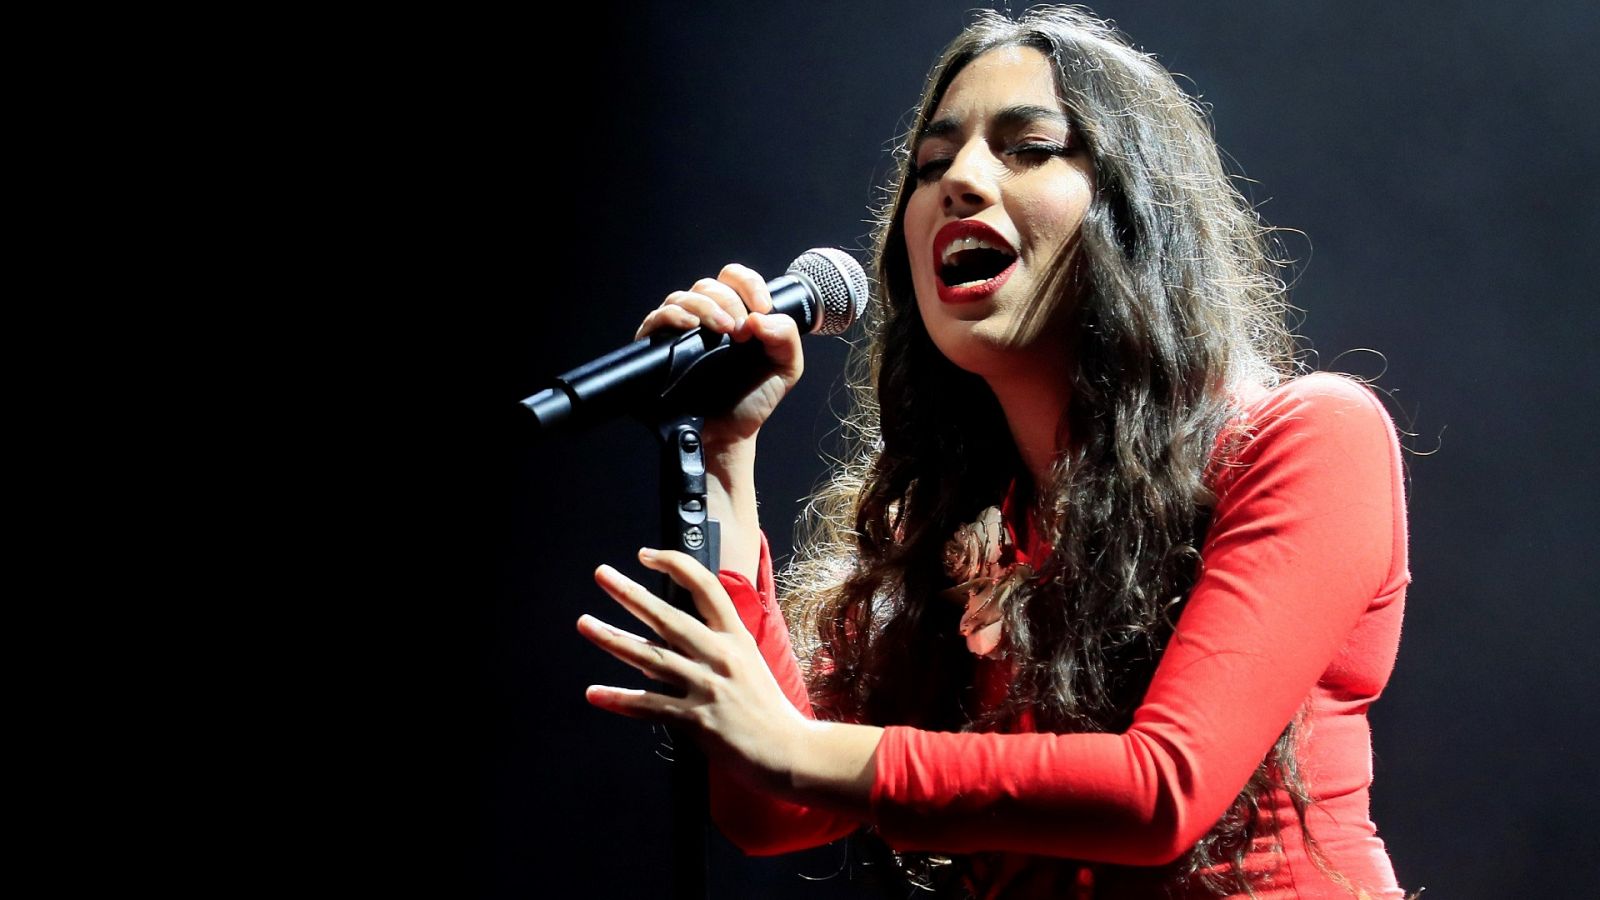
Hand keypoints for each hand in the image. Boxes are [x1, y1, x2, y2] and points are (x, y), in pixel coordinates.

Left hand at [578, 547, 809, 794]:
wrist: (789, 751)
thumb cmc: (767, 708)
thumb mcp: (749, 662)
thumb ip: (713, 646)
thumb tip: (665, 639)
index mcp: (736, 637)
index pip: (706, 588)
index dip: (676, 566)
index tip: (646, 556)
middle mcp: (720, 656)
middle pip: (668, 618)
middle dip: (631, 594)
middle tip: (602, 575)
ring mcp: (708, 688)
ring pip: (651, 658)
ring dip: (613, 639)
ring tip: (585, 623)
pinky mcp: (696, 720)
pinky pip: (650, 706)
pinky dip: (620, 699)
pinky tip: (595, 693)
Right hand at [633, 264, 804, 446]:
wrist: (728, 434)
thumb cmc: (752, 399)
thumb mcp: (785, 367)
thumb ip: (786, 337)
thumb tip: (760, 317)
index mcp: (735, 313)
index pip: (734, 278)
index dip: (748, 284)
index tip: (762, 307)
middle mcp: (705, 317)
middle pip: (708, 285)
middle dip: (729, 301)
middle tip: (742, 330)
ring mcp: (680, 330)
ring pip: (682, 297)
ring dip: (705, 307)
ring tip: (724, 329)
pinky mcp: (658, 346)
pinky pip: (657, 317)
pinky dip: (674, 316)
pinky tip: (690, 326)